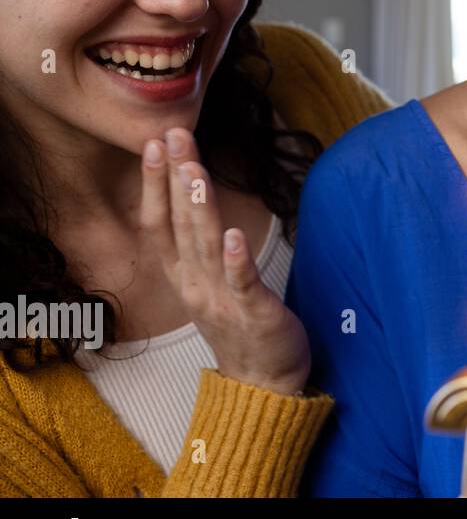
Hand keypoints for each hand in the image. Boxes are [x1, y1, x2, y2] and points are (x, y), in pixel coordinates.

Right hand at [139, 128, 309, 394]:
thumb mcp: (208, 280)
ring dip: (199, 207)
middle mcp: (195, 284)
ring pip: (206, 247)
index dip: (154, 183)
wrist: (262, 381)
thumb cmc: (239, 322)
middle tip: (171, 136)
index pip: (159, 223)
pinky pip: (242, 283)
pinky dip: (236, 259)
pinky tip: (234, 234)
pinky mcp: (254, 312)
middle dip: (174, 178)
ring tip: (193, 171)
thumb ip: (200, 242)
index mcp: (183, 275)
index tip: (153, 144)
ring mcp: (222, 299)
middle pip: (180, 224)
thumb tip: (193, 194)